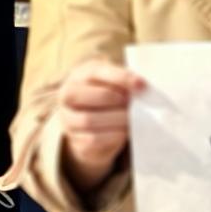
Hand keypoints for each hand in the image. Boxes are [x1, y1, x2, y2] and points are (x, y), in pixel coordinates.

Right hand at [52, 56, 145, 192]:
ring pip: (89, 120)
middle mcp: (67, 95)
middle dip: (116, 100)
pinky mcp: (75, 139)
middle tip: (132, 104)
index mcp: (79, 75)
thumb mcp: (114, 84)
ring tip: (130, 118)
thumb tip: (143, 88)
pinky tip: (124, 131)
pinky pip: (93, 139)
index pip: (97, 72)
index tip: (142, 85)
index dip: (121, 77)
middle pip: (91, 95)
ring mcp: (68, 118)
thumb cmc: (109, 98)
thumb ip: (125, 83)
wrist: (94, 128)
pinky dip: (113, 135)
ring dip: (116, 119)